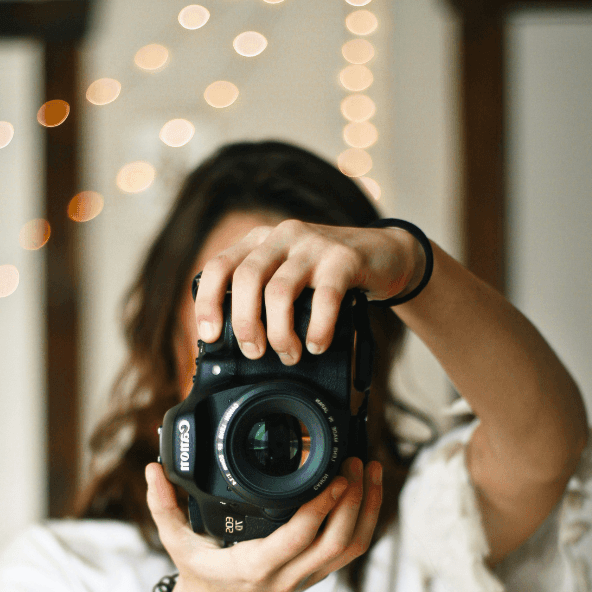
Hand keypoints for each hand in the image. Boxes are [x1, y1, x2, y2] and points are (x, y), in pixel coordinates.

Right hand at [145, 457, 382, 591]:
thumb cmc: (199, 576)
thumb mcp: (175, 543)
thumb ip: (162, 506)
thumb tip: (153, 469)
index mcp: (256, 565)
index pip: (298, 538)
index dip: (322, 508)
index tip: (335, 477)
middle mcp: (288, 575)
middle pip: (337, 542)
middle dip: (354, 501)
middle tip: (357, 462)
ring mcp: (307, 577)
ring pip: (351, 548)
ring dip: (367, 510)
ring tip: (371, 471)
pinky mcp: (317, 573)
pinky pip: (350, 550)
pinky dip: (366, 521)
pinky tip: (369, 491)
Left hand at [194, 218, 425, 363]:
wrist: (383, 255)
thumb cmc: (327, 276)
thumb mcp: (288, 278)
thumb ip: (263, 297)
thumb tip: (238, 345)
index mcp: (259, 242)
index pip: (219, 266)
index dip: (208, 302)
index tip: (210, 335)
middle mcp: (282, 237)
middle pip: (246, 279)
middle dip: (245, 323)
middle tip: (254, 351)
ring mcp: (313, 245)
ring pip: (279, 291)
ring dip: (280, 333)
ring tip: (289, 354)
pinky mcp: (344, 258)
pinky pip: (324, 298)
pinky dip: (318, 329)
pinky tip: (318, 345)